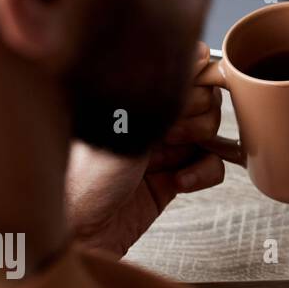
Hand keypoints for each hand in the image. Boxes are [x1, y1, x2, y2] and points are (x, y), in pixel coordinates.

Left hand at [65, 43, 226, 257]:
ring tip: (172, 159)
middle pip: (206, 101)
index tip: (185, 100)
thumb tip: (196, 54)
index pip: (183, 70)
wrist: (76, 234)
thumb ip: (161, 92)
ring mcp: (163, 149)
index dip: (194, 83)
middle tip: (170, 136)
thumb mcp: (124, 125)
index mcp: (133, 97)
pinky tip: (179, 182)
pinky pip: (210, 165)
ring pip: (211, 133)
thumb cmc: (83, 180)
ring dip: (201, 147)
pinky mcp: (173, 179)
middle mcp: (149, 119)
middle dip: (197, 119)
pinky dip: (203, 173)